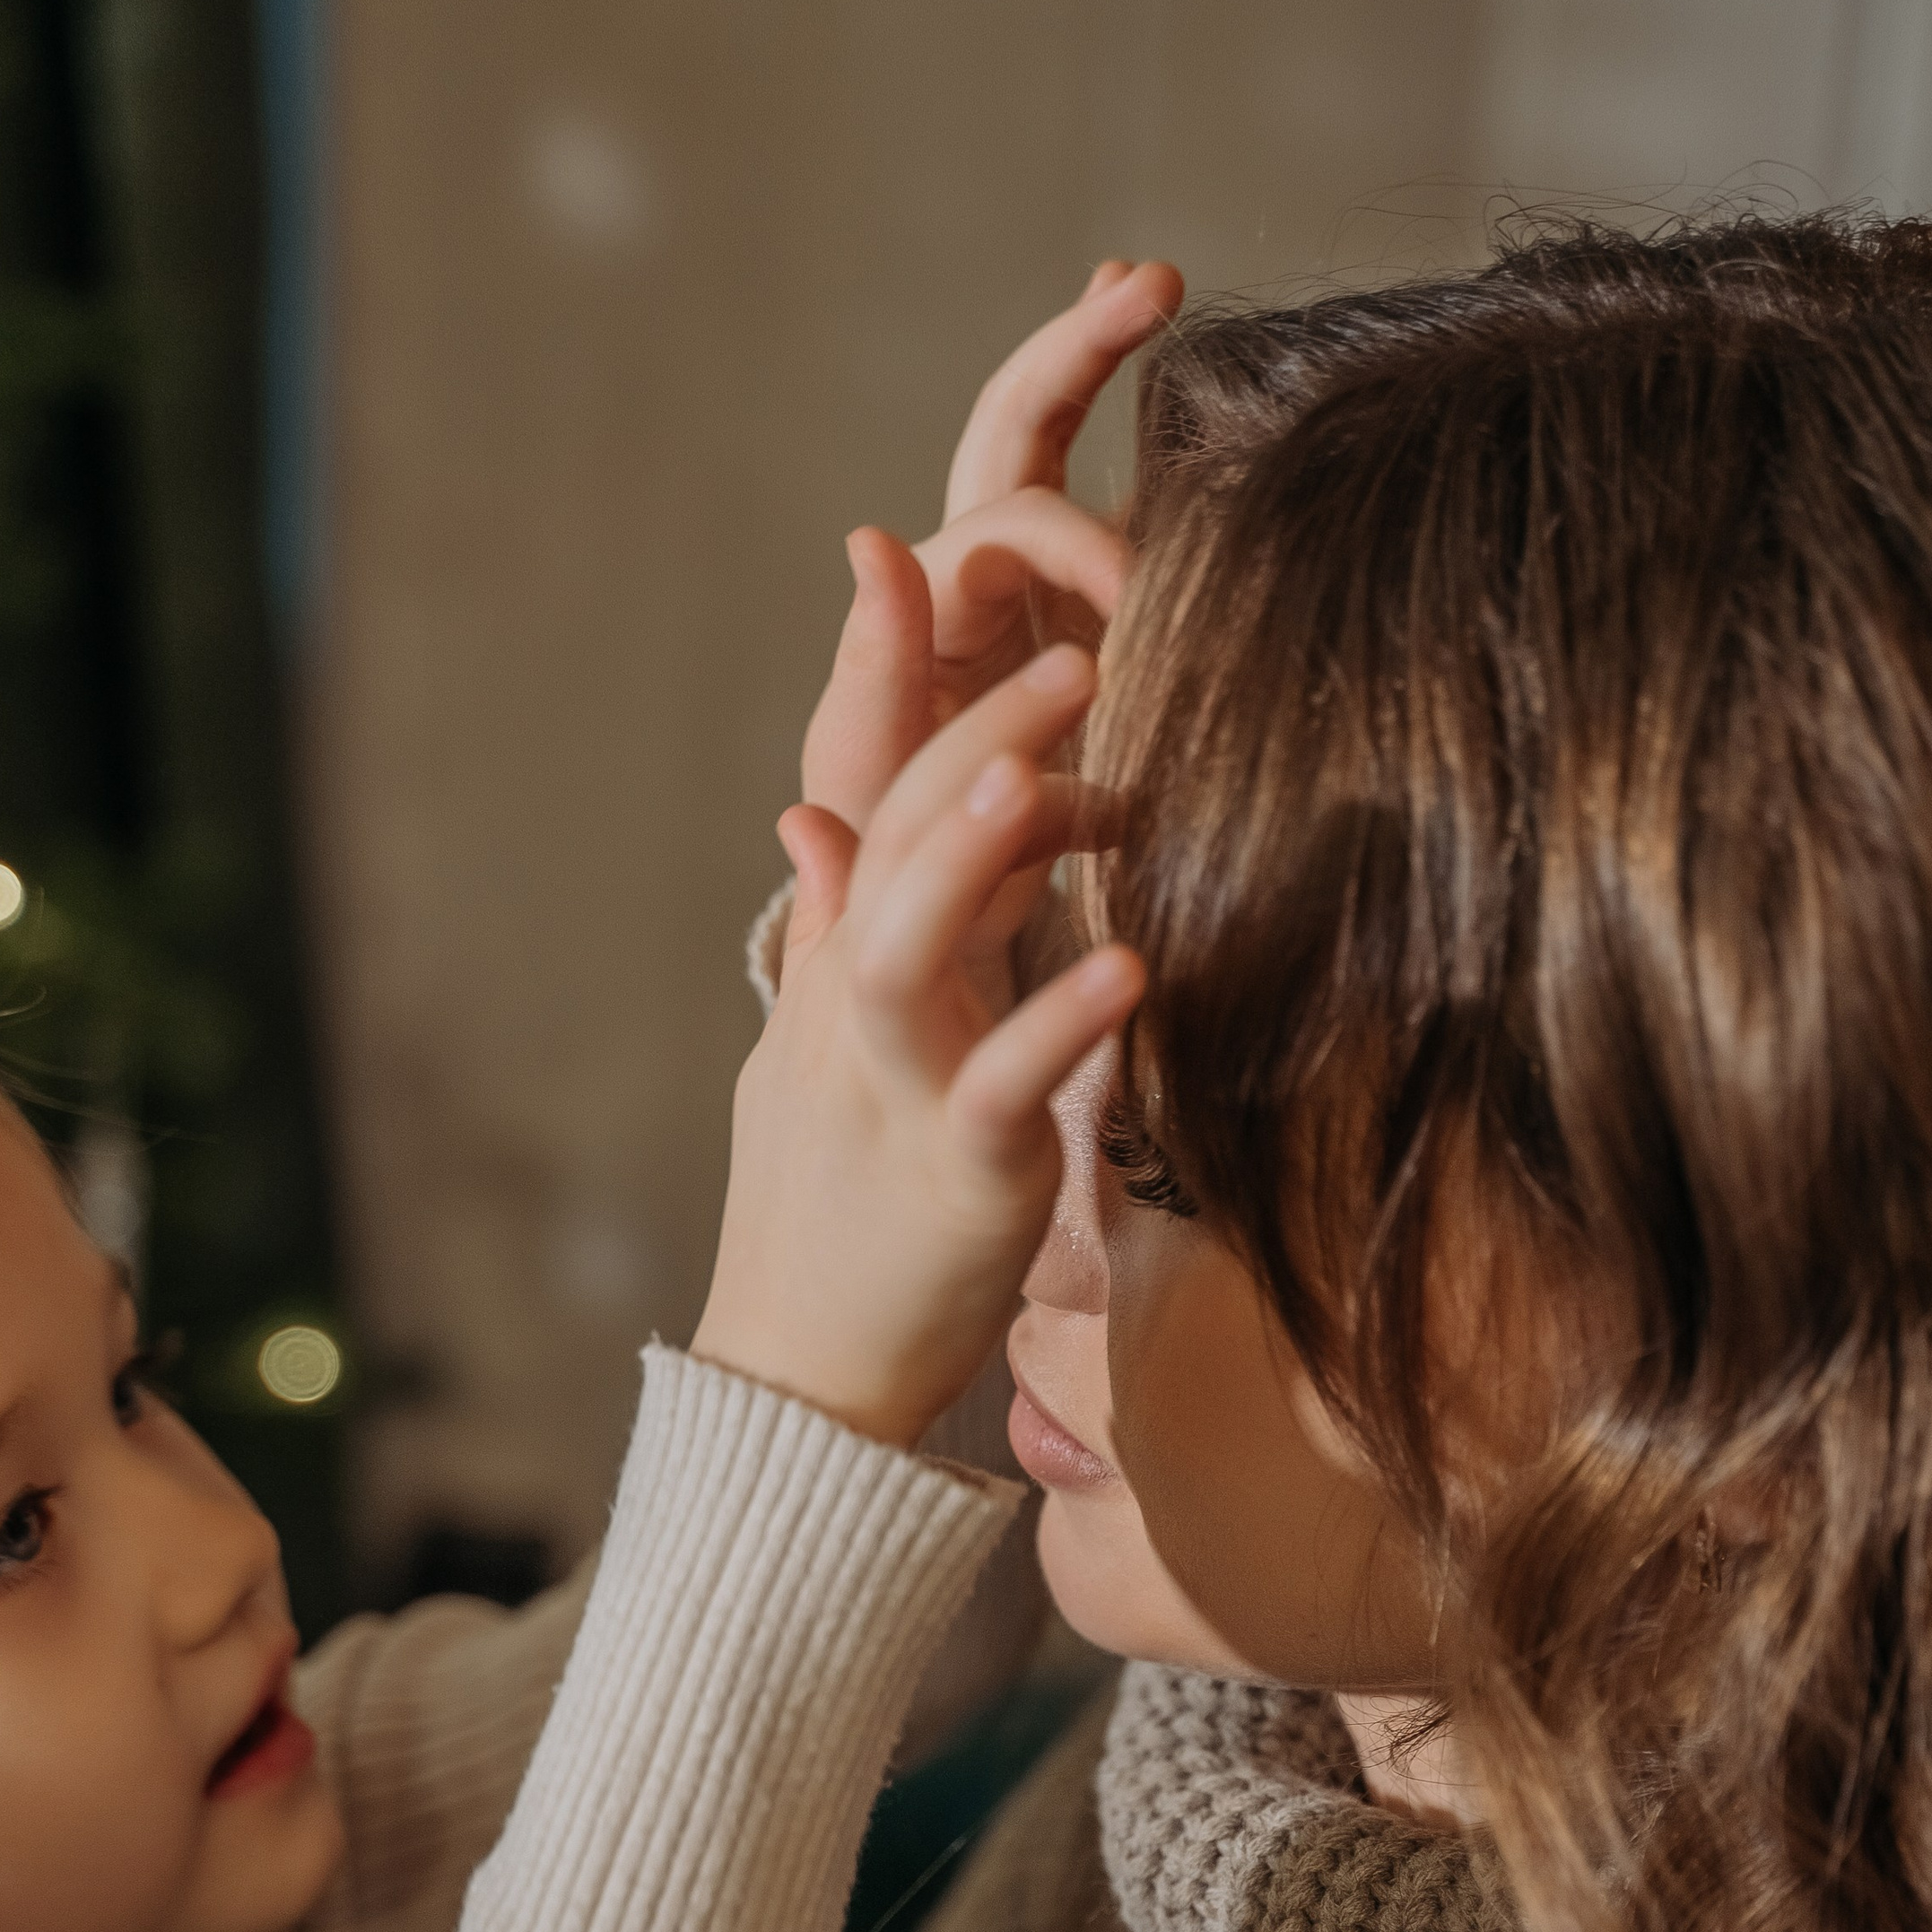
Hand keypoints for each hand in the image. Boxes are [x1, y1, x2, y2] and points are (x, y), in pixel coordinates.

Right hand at [694, 645, 1144, 1449]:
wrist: (799, 1381)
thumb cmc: (833, 1216)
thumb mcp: (819, 1056)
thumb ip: (836, 934)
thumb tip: (806, 818)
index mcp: (842, 968)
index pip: (854, 792)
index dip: (872, 674)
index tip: (895, 550)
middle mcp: (858, 1010)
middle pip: (891, 842)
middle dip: (965, 732)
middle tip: (1068, 640)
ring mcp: (898, 1091)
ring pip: (912, 947)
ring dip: (973, 850)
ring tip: (1046, 765)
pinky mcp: (957, 1181)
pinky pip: (1006, 1093)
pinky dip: (1060, 1028)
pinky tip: (1132, 968)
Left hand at [800, 258, 1183, 843]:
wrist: (939, 932)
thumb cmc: (894, 864)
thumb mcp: (870, 777)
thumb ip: (871, 671)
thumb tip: (868, 535)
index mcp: (931, 602)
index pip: (1013, 519)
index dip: (1086, 540)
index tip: (1147, 612)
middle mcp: (980, 576)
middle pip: (1022, 425)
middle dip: (1081, 344)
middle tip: (1152, 280)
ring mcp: (1040, 597)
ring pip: (1078, 455)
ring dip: (1111, 367)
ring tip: (1154, 295)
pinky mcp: (1095, 638)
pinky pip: (1137, 535)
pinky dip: (1172, 482)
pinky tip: (1227, 438)